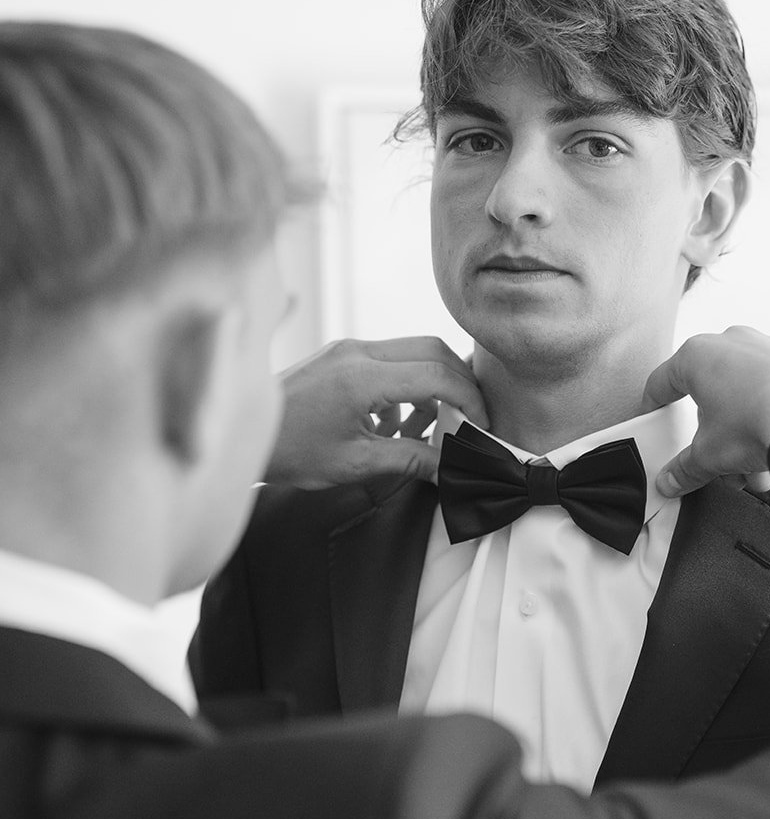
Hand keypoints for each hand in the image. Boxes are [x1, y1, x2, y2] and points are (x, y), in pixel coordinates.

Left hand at [266, 337, 486, 487]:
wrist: (239, 435)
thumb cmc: (289, 451)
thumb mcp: (355, 463)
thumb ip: (410, 461)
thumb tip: (450, 468)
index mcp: (362, 376)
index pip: (438, 374)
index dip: (470, 400)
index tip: (481, 427)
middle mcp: (357, 351)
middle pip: (433, 350)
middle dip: (459, 384)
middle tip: (470, 419)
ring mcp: (347, 349)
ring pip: (413, 352)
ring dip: (433, 386)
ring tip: (430, 429)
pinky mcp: (340, 355)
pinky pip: (390, 360)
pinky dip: (406, 386)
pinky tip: (397, 425)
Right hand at [642, 327, 769, 497]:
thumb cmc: (756, 421)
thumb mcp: (709, 455)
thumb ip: (685, 468)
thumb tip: (670, 481)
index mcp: (699, 356)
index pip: (663, 380)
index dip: (655, 405)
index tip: (654, 417)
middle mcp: (735, 343)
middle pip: (713, 396)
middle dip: (715, 436)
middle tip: (717, 464)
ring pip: (748, 399)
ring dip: (747, 438)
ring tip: (755, 474)